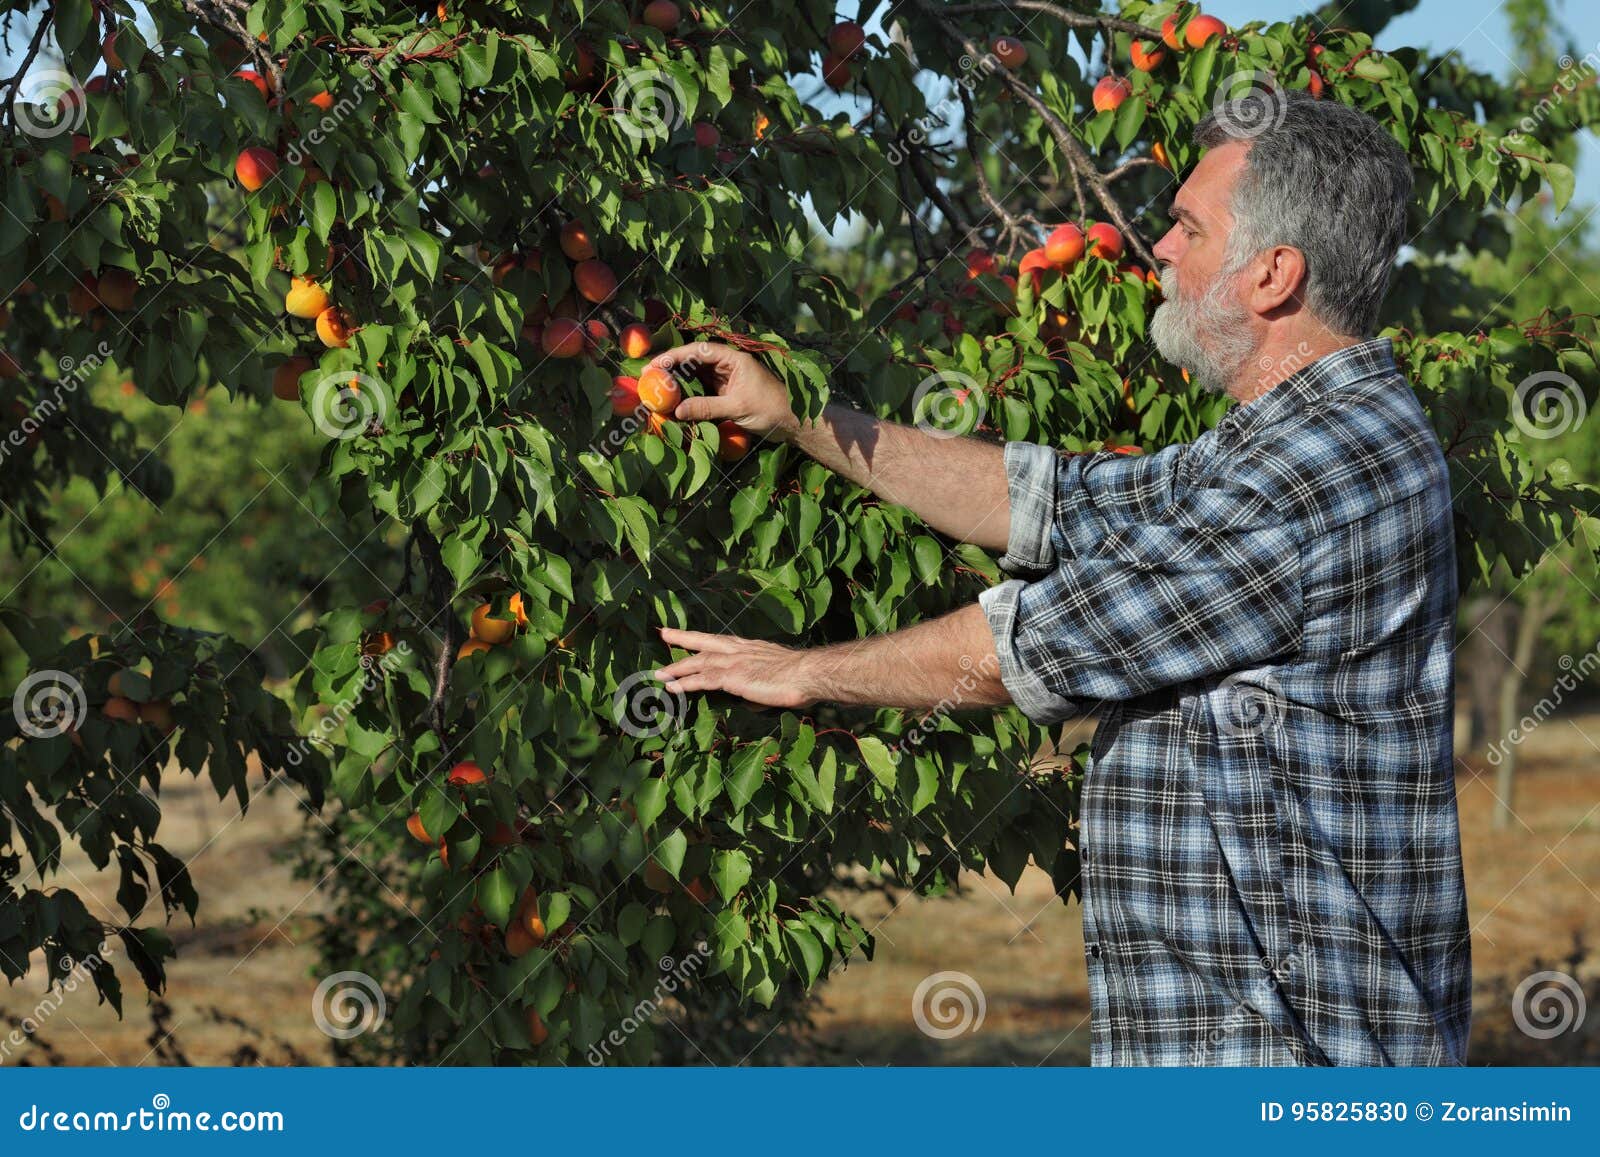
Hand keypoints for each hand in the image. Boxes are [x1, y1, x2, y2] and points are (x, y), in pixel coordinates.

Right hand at [650, 341, 800, 441]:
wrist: (793, 422)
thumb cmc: (771, 408)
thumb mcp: (737, 407)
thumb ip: (707, 407)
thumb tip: (676, 411)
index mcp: (733, 359)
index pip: (698, 351)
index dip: (674, 356)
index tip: (654, 365)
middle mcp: (727, 365)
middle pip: (693, 361)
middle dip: (670, 368)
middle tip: (647, 378)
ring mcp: (725, 379)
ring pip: (695, 376)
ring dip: (677, 382)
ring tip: (655, 389)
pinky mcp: (725, 393)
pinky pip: (701, 390)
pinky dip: (687, 395)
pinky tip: (673, 402)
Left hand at [654, 627, 818, 709]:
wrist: (806, 674)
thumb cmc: (799, 677)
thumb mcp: (774, 676)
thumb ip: (756, 686)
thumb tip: (749, 698)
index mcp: (750, 647)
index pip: (720, 640)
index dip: (703, 638)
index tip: (690, 634)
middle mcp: (739, 649)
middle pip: (704, 642)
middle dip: (683, 639)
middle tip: (664, 634)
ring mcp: (733, 662)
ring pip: (698, 662)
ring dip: (677, 668)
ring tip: (660, 673)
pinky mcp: (731, 676)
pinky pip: (702, 680)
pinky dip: (685, 683)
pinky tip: (672, 687)